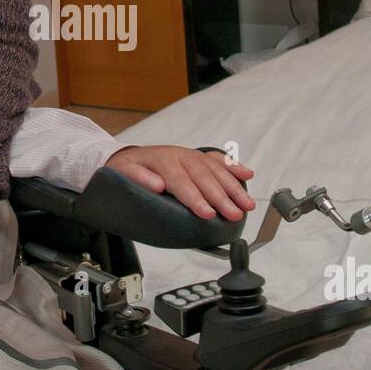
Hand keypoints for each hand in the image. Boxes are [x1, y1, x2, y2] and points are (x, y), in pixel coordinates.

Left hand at [104, 146, 255, 220]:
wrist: (129, 155)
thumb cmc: (127, 168)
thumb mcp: (122, 172)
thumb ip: (138, 178)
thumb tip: (157, 185)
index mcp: (163, 160)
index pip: (181, 181)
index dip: (195, 198)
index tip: (207, 213)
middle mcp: (181, 156)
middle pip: (204, 177)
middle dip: (222, 197)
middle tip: (234, 214)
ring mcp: (192, 155)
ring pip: (216, 170)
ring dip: (234, 188)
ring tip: (247, 205)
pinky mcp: (199, 157)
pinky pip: (219, 160)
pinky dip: (234, 167)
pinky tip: (247, 175)